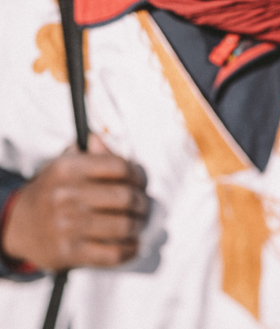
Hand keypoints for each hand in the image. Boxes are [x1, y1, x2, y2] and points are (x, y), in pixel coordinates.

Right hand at [1, 134, 148, 270]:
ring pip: (123, 226)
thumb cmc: (53, 190)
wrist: (20, 225)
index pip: (119, 167)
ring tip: (138, 223)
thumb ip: (93, 152)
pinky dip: (130, 250)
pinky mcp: (69, 253)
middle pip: (125, 197)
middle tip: (144, 205)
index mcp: (68, 169)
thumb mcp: (66, 163)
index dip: (138, 175)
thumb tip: (106, 141)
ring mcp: (67, 226)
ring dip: (138, 226)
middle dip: (142, 202)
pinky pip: (112, 254)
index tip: (141, 182)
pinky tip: (132, 244)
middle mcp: (66, 196)